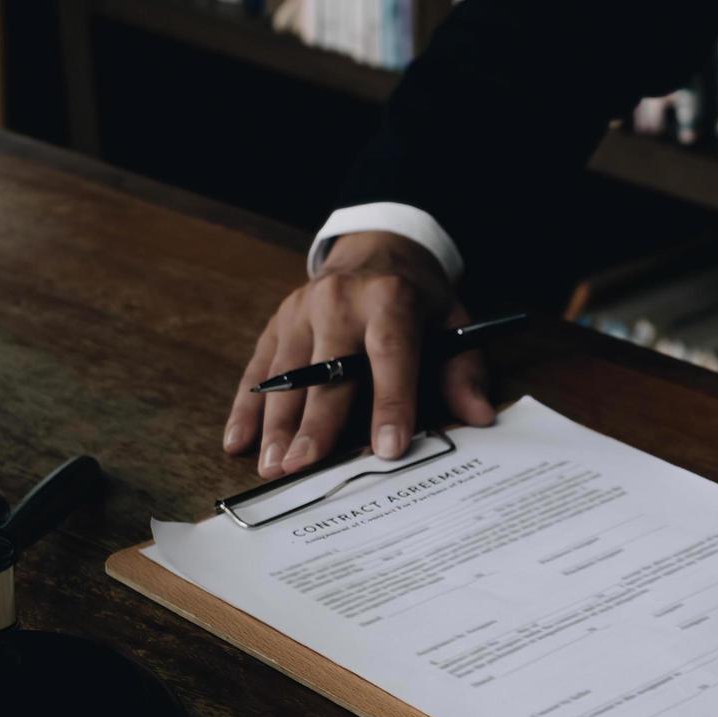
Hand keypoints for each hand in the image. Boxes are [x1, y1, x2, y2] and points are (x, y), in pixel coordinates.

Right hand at [222, 231, 495, 477]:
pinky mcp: (277, 322)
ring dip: (276, 423)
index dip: (391, 403)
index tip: (389, 448)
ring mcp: (301, 311)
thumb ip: (463, 371)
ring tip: (271, 465)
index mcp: (390, 299)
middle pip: (327, 371)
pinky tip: (238, 441)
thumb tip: (479, 415)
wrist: (377, 248)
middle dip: (316, 423)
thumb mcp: (452, 322)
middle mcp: (340, 302)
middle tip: (303, 466)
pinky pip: (258, 368)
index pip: (390, 354)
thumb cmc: (417, 299)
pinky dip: (246, 406)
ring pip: (285, 374)